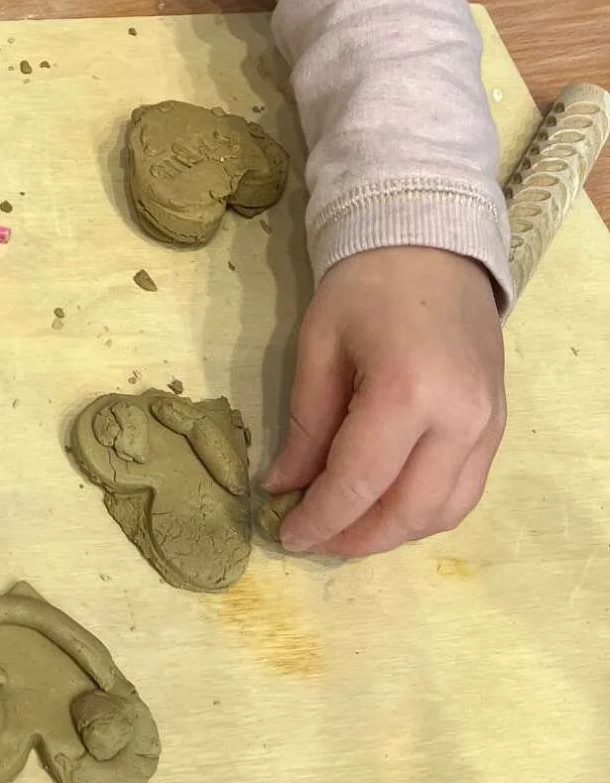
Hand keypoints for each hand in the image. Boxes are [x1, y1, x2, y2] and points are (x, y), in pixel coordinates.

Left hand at [264, 247, 504, 557]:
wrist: (430, 244)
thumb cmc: (364, 287)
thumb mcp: (319, 347)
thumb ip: (305, 425)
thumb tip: (284, 487)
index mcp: (408, 391)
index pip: (361, 480)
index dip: (322, 517)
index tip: (288, 535)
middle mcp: (460, 418)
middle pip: (408, 510)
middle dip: (356, 536)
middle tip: (314, 538)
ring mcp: (488, 425)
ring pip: (444, 512)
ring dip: (393, 532)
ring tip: (347, 527)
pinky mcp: (498, 425)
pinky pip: (465, 490)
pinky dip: (425, 510)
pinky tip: (386, 504)